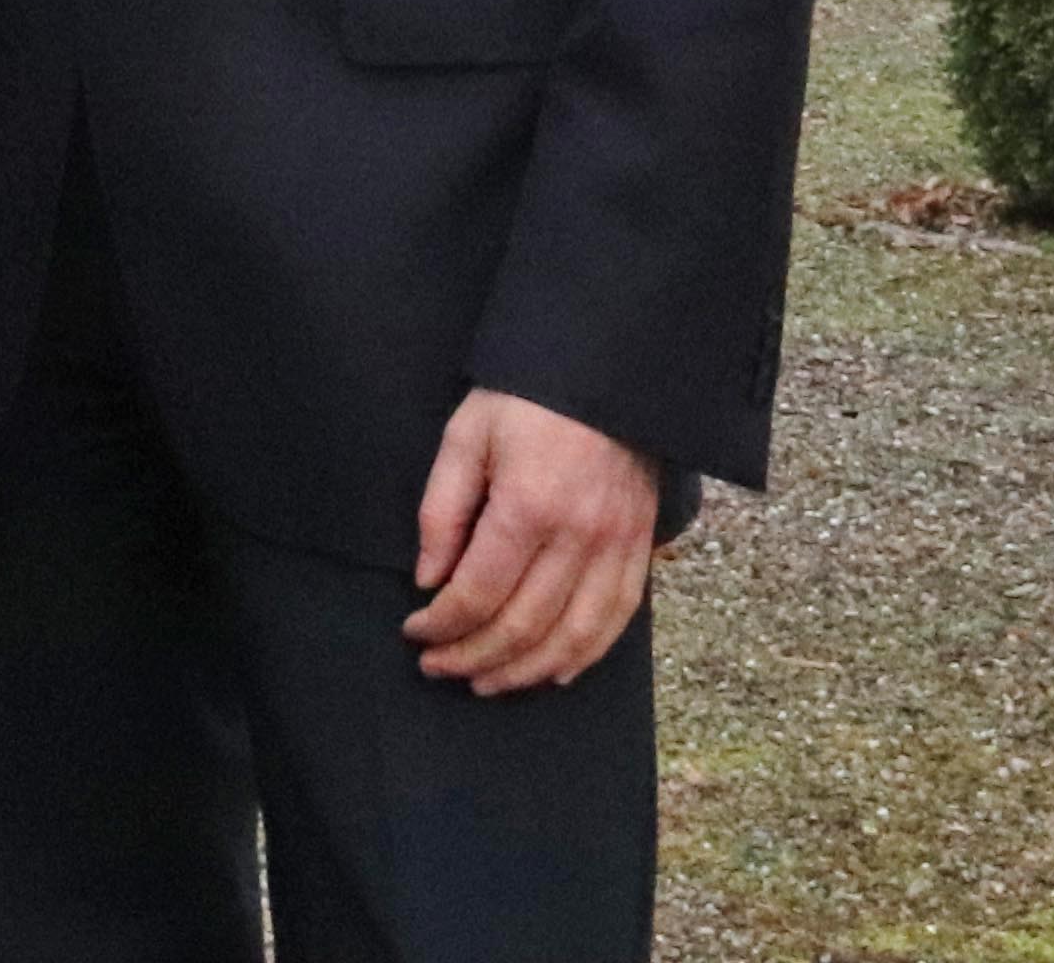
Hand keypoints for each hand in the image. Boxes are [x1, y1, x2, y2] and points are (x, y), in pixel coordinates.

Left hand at [405, 387, 660, 693]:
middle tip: (437, 667)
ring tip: (484, 681)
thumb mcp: (465, 437)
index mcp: (528, 505)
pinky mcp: (639, 548)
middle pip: (522, 626)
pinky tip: (553, 673)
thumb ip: (442, 510)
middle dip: (472, 657)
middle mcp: (578, 536)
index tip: (414, 633)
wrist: (606, 371)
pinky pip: (616, 621)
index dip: (441, 625)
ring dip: (524, 672)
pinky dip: (583, 656)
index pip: (478, 593)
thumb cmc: (526, 398)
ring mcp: (616, 547)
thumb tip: (429, 580)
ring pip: (571, 638)